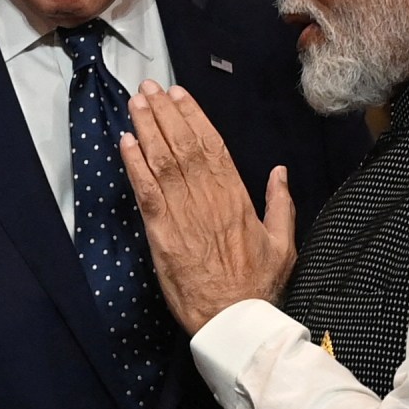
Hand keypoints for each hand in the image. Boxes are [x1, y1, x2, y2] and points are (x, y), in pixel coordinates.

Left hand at [118, 82, 295, 334]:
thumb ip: (280, 204)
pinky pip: (146, 191)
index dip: (193, 116)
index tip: (179, 94)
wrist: (236, 321)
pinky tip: (125, 141)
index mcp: (237, 197)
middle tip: (149, 87)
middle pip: (183, 145)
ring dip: (147, 128)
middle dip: (165, 113)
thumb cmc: (260, 286)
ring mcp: (184, 214)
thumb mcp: (283, 243)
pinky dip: (134, 164)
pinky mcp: (162, 234)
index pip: (212, 145)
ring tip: (136, 102)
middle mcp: (209, 198)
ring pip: (162, 161)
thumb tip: (280, 171)